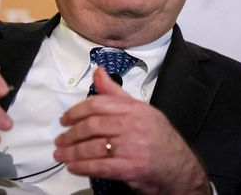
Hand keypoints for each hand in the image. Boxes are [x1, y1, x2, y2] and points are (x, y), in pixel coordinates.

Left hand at [54, 66, 210, 194]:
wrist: (180, 167)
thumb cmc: (158, 138)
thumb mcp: (140, 110)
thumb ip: (115, 93)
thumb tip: (98, 72)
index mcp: (135, 109)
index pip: (99, 104)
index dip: (76, 111)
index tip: (64, 119)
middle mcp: (134, 125)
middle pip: (93, 126)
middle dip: (71, 134)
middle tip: (60, 139)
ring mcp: (133, 147)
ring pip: (94, 147)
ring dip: (72, 152)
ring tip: (61, 154)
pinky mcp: (132, 168)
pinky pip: (101, 167)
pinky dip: (83, 167)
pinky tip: (73, 167)